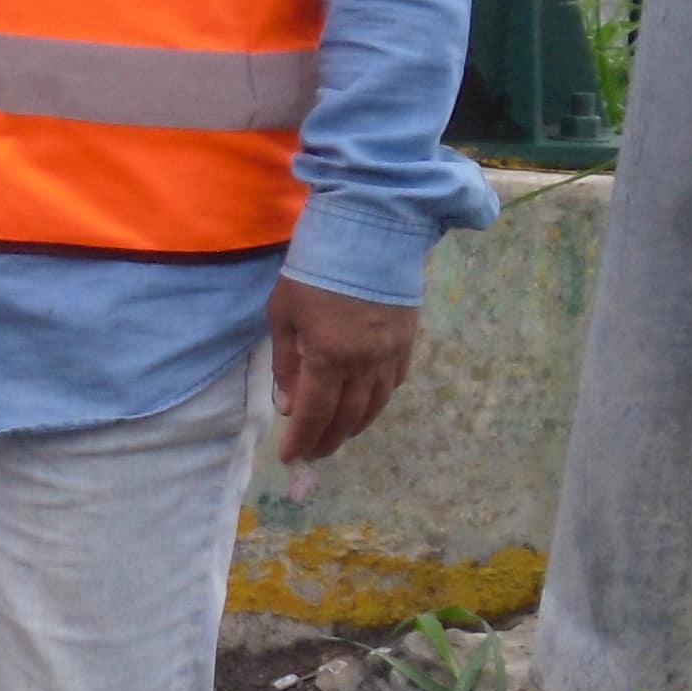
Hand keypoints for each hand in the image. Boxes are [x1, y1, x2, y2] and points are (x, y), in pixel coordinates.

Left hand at [267, 278, 421, 465]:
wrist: (371, 233)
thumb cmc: (315, 270)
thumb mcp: (284, 314)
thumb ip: (287, 364)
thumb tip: (290, 408)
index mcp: (328, 358)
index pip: (314, 414)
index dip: (302, 440)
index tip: (291, 457)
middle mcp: (364, 364)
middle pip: (347, 417)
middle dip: (328, 440)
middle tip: (313, 454)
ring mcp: (391, 353)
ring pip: (375, 405)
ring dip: (355, 427)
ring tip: (338, 437)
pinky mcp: (407, 340)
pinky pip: (395, 382)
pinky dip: (378, 401)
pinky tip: (367, 406)